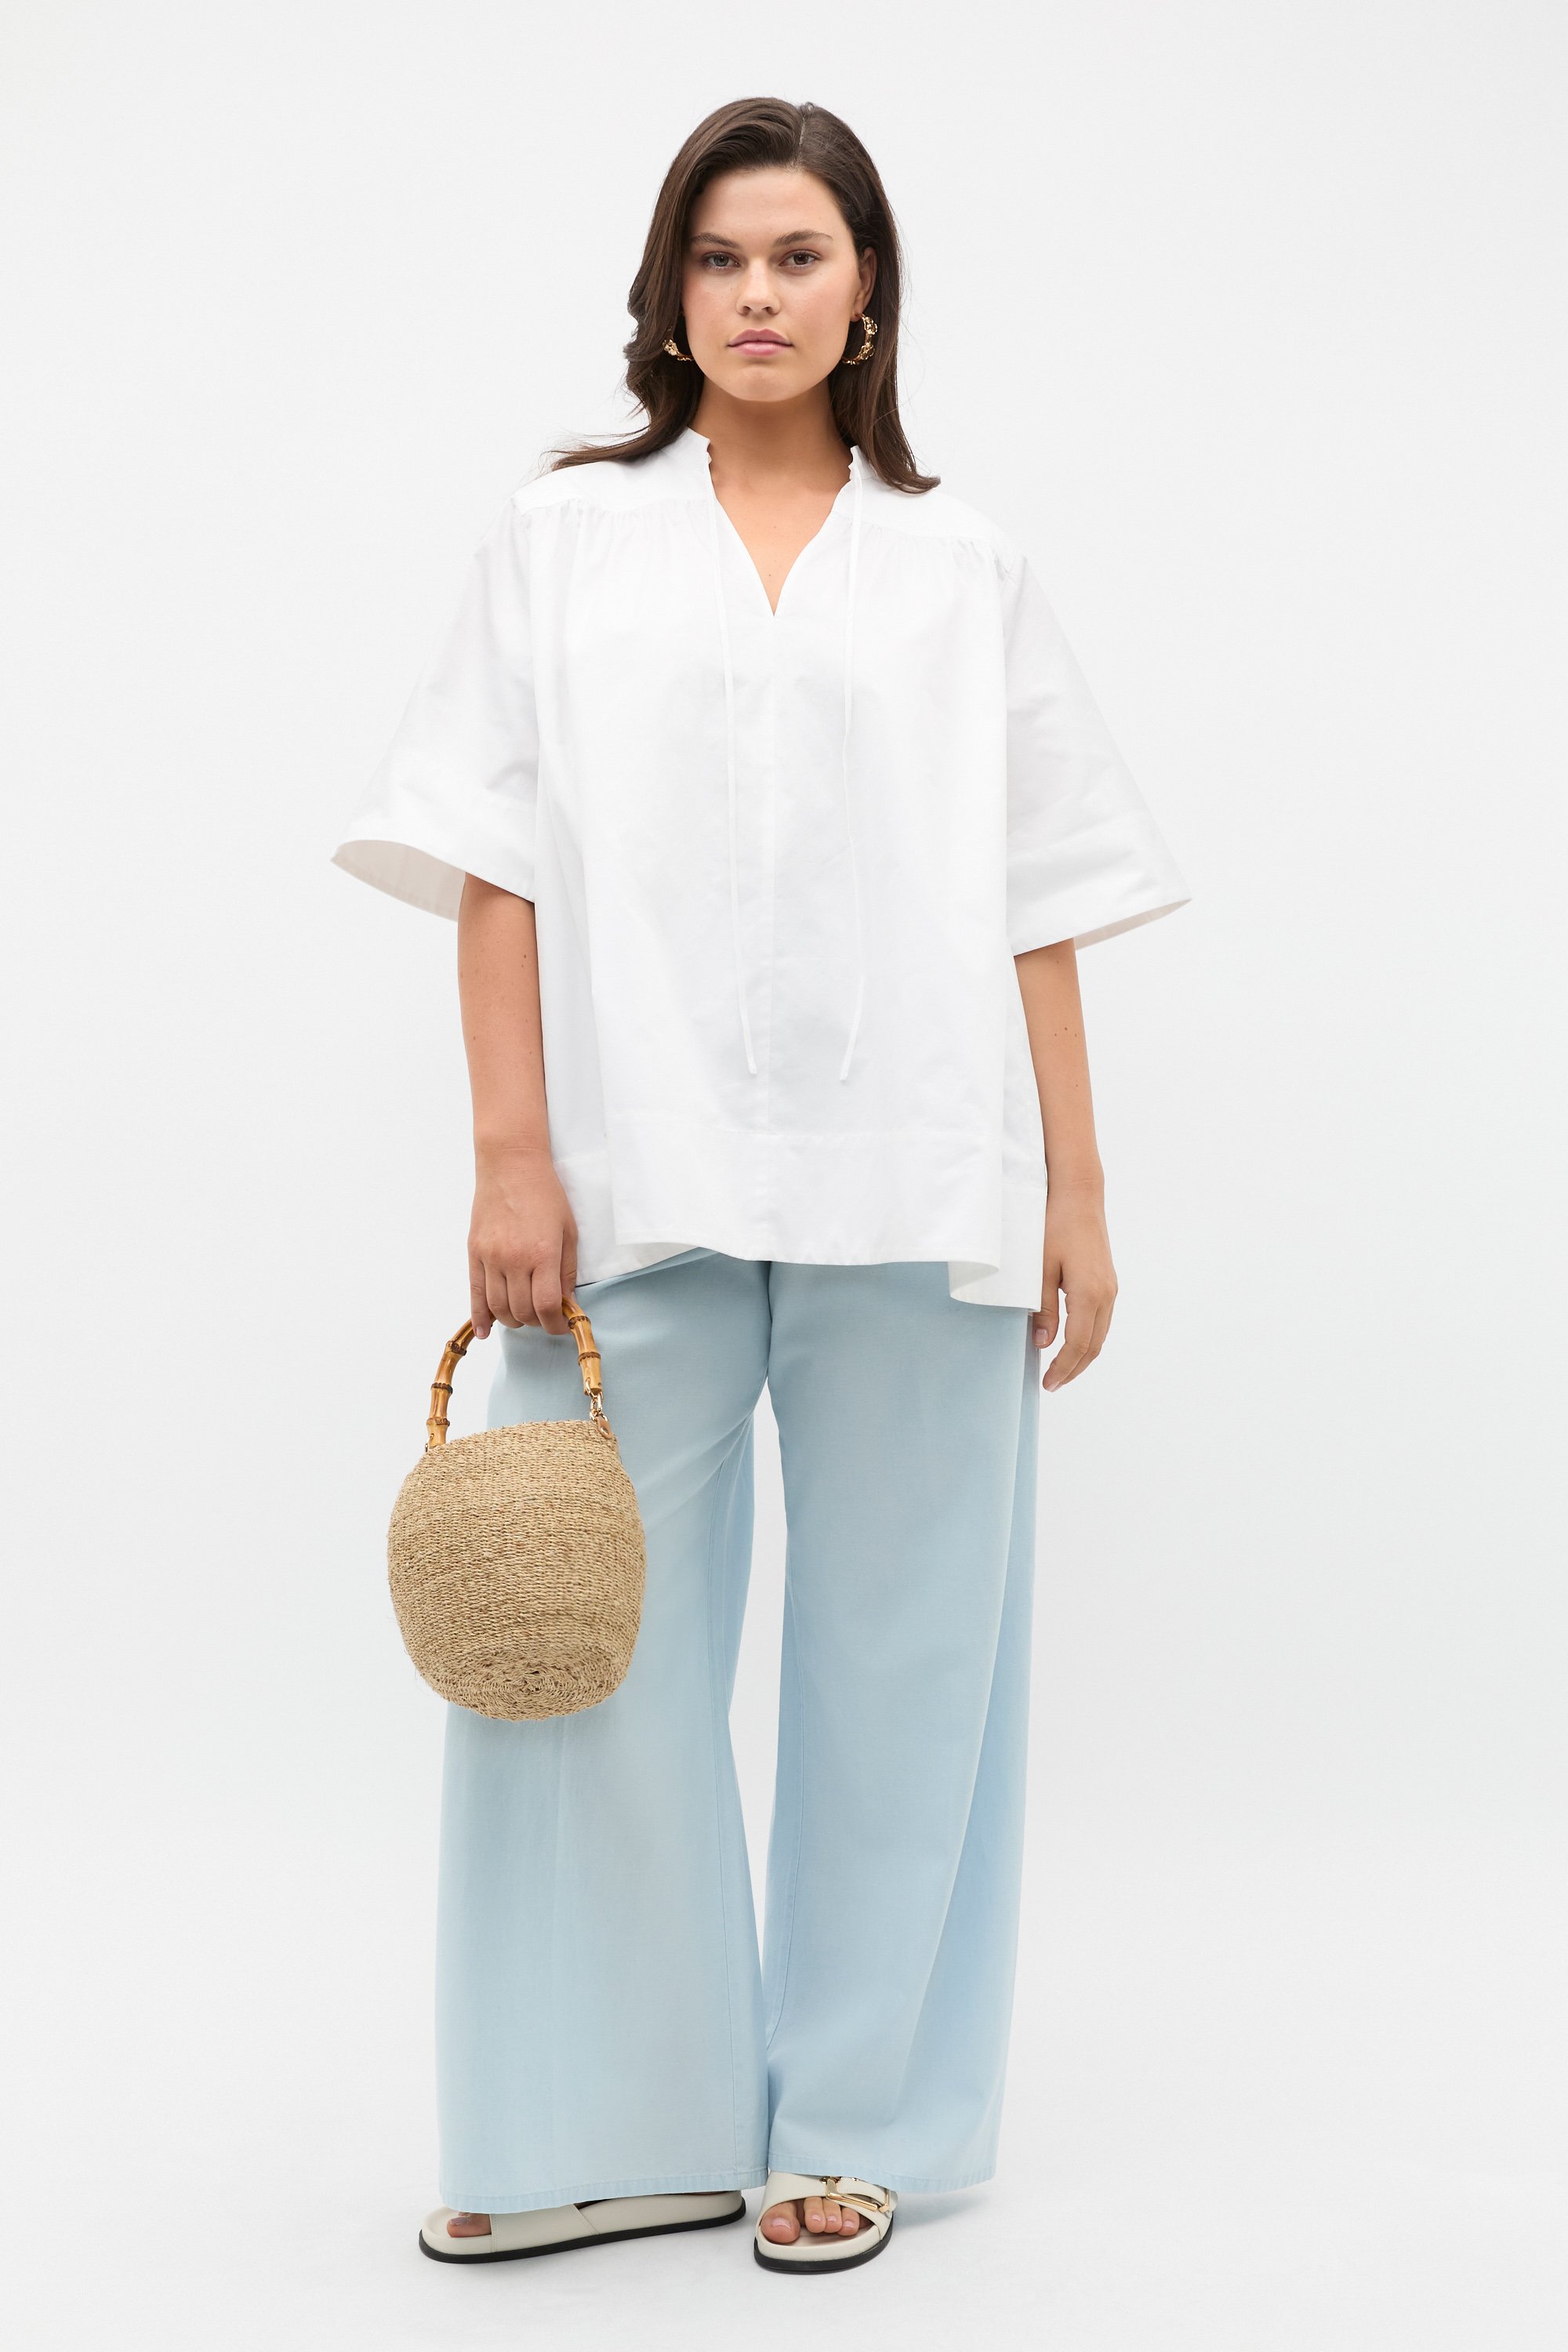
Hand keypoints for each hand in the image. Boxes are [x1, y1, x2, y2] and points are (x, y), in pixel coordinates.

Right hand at [468, 1144, 578, 1337]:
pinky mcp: (474, 1253)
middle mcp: (514, 1259)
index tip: (562, 1326)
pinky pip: (475, 1293)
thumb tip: (566, 1304)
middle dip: (537, 1322)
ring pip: (499, 1307)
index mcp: (543, 1254)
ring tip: (524, 1316)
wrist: (511, 1166)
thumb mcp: (568, 1231)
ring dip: (514, 1320)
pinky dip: (480, 1317)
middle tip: (545, 1317)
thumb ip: (567, 1271)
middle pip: (523, 1311)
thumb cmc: (545, 1194)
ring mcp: (490, 1257)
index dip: (557, 1324)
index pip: (547, 1306)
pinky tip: (487, 1330)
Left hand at [1034, 1187, 1117, 1391]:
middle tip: (1052, 1384)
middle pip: (1094, 1346)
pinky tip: (1071, 1342)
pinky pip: (1101, 1320)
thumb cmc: (1055, 1226)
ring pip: (1100, 1334)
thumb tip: (1043, 1343)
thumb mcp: (1039, 1268)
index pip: (1078, 1344)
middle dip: (1073, 1368)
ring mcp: (1110, 1288)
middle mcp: (1106, 1295)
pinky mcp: (1107, 1281)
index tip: (1048, 1384)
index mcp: (1089, 1294)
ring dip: (1082, 1356)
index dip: (1063, 1368)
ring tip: (1060, 1370)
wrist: (1078, 1195)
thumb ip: (1042, 1308)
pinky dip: (1088, 1338)